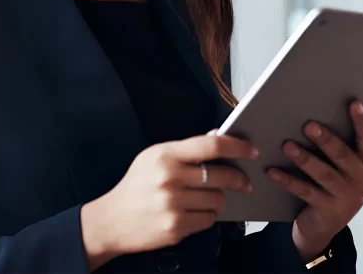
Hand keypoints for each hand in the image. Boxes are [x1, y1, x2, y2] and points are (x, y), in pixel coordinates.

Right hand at [81, 133, 257, 269]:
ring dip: (218, 199)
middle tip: (244, 181)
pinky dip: (207, 216)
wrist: (112, 220)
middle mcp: (169, 178)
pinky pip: (209, 220)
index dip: (236, 146)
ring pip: (218, 200)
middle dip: (238, 179)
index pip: (210, 145)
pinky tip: (195, 212)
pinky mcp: (176, 227)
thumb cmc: (135, 186)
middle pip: (221, 175)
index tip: (251, 150)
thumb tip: (217, 135)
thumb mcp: (153, 158)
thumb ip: (185, 149)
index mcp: (164, 155)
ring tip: (206, 198)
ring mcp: (173, 205)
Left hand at [266, 101, 362, 260]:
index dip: (362, 122)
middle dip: (326, 140)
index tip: (353, 103)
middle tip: (308, 125)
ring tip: (287, 146)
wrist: (324, 225)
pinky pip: (306, 192)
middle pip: (344, 156)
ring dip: (305, 159)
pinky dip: (288, 180)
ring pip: (325, 174)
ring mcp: (348, 198)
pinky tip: (273, 171)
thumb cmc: (332, 183)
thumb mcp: (340, 164)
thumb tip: (313, 112)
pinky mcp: (330, 211)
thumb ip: (337, 143)